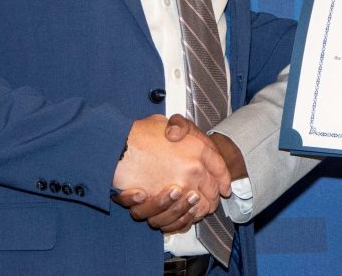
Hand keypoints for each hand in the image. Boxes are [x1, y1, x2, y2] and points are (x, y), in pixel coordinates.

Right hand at [112, 114, 230, 222]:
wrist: (116, 148)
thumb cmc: (138, 133)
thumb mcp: (166, 122)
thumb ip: (181, 129)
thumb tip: (183, 136)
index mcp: (197, 148)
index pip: (220, 166)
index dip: (224, 177)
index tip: (225, 186)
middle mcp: (192, 168)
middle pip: (212, 189)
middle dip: (213, 195)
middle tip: (211, 198)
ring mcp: (179, 188)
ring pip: (198, 207)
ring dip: (198, 209)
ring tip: (195, 206)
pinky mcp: (164, 204)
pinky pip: (181, 219)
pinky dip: (183, 219)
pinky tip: (182, 214)